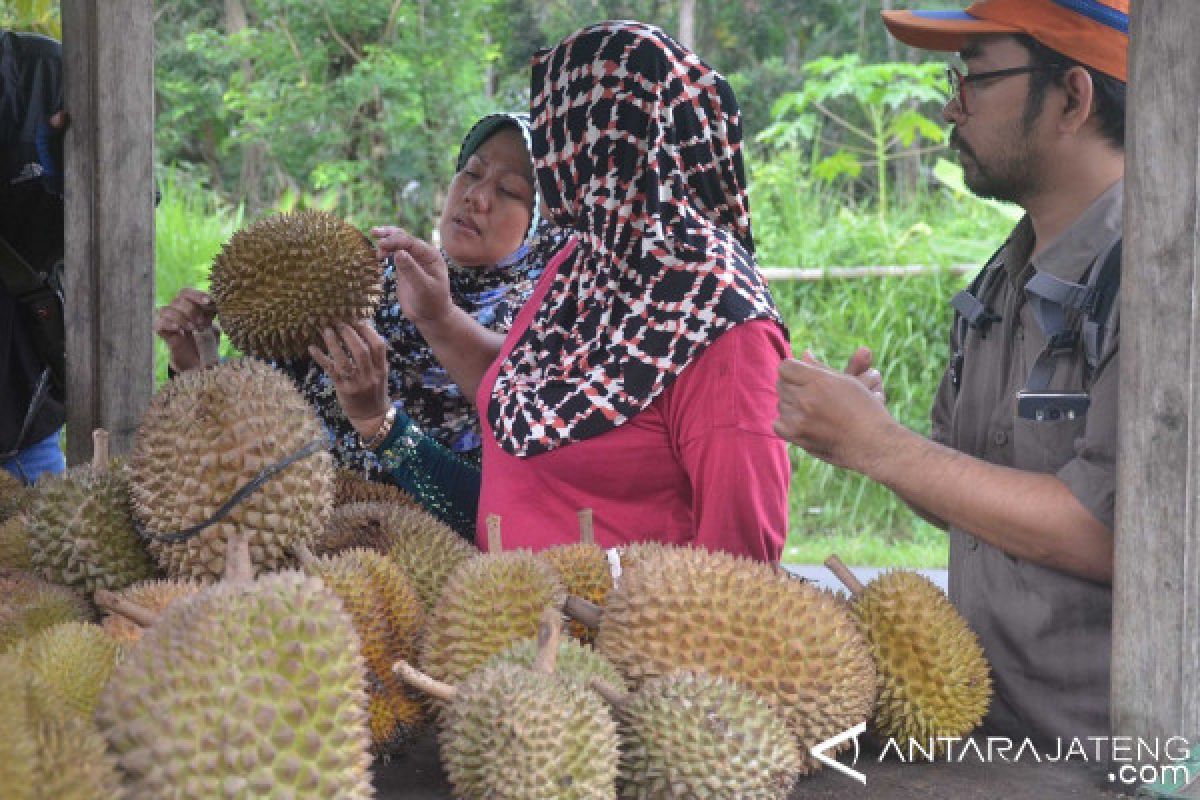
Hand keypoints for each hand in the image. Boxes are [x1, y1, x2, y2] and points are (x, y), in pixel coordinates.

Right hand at [154, 288, 218, 371]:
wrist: (199, 362)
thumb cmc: (207, 340)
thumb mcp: (214, 325)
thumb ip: (213, 314)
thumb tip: (218, 301)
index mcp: (189, 304)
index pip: (186, 292)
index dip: (197, 295)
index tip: (209, 302)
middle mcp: (176, 309)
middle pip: (178, 300)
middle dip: (192, 310)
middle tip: (202, 323)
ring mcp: (167, 320)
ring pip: (167, 309)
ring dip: (182, 318)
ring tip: (193, 329)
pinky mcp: (161, 332)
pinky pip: (159, 323)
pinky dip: (169, 324)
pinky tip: (180, 330)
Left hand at [309, 321, 390, 440]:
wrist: (371, 416)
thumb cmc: (374, 391)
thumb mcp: (381, 373)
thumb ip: (376, 356)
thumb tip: (366, 329)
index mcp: (381, 369)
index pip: (378, 346)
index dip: (368, 330)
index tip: (357, 319)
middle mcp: (370, 375)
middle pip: (361, 350)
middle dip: (350, 334)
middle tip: (339, 322)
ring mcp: (356, 383)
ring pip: (345, 360)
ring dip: (334, 343)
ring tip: (327, 330)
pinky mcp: (343, 389)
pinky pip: (331, 371)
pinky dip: (321, 358)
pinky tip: (312, 348)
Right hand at [371, 225, 452, 326]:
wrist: (431, 316)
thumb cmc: (432, 302)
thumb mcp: (423, 287)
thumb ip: (411, 270)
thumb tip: (398, 252)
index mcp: (431, 255)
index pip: (411, 242)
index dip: (395, 240)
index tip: (381, 245)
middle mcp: (422, 254)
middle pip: (403, 237)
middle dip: (389, 235)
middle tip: (373, 233)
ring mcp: (412, 259)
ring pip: (397, 244)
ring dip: (386, 241)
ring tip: (374, 241)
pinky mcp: (404, 267)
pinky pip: (393, 254)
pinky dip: (385, 251)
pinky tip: (377, 254)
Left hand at [773, 350, 900, 474]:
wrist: (873, 444)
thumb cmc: (865, 409)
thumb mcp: (847, 381)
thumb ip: (821, 367)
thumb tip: (804, 352)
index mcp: (819, 381)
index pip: (785, 367)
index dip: (793, 369)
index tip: (802, 375)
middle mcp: (806, 398)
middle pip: (781, 384)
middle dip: (792, 385)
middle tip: (809, 392)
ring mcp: (799, 419)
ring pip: (780, 403)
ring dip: (791, 404)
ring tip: (811, 408)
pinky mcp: (797, 437)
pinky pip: (778, 424)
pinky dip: (787, 422)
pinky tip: (803, 422)